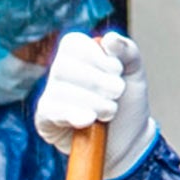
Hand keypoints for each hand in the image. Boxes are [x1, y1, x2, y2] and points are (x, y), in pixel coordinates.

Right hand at [33, 31, 149, 176]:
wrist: (129, 140)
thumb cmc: (128, 103)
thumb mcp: (134, 72)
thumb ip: (127, 50)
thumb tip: (109, 39)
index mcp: (76, 54)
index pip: (73, 44)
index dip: (97, 57)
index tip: (117, 71)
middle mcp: (58, 71)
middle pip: (64, 66)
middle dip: (98, 81)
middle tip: (117, 93)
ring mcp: (50, 95)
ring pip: (61, 90)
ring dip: (94, 102)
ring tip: (110, 111)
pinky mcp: (45, 119)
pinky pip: (51, 111)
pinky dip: (73, 114)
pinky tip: (88, 120)